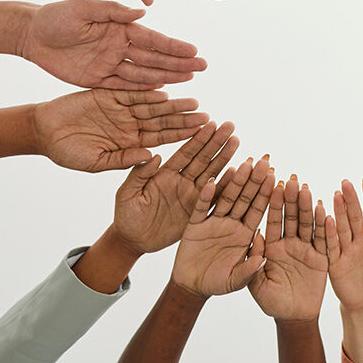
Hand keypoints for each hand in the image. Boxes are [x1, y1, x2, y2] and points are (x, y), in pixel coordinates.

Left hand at [22, 0, 205, 88]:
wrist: (31, 34)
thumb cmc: (56, 16)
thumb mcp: (83, 8)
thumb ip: (112, 10)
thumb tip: (142, 11)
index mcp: (119, 27)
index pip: (152, 39)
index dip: (173, 46)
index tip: (194, 51)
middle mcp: (119, 46)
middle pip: (154, 58)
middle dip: (178, 63)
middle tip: (202, 68)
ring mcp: (110, 63)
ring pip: (144, 74)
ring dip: (166, 77)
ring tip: (189, 80)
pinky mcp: (97, 79)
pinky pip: (124, 86)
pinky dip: (143, 90)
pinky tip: (161, 91)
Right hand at [32, 89, 206, 171]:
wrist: (44, 131)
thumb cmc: (68, 152)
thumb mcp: (96, 162)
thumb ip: (123, 159)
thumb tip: (151, 157)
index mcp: (130, 143)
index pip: (162, 139)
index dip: (181, 137)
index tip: (201, 137)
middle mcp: (130, 124)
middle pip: (162, 121)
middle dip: (184, 119)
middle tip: (206, 117)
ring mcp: (121, 109)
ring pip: (152, 105)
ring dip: (171, 104)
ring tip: (193, 102)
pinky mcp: (109, 94)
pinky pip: (131, 92)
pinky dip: (146, 91)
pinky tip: (164, 91)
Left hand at [113, 122, 238, 253]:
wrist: (133, 240)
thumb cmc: (126, 214)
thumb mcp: (128, 192)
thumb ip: (139, 174)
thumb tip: (154, 156)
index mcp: (165, 173)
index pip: (185, 152)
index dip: (198, 138)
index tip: (211, 123)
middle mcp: (181, 181)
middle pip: (202, 158)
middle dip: (216, 142)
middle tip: (230, 126)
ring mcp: (191, 195)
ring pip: (211, 174)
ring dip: (224, 158)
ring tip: (236, 141)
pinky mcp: (197, 212)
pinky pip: (214, 197)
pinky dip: (225, 186)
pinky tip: (237, 172)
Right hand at [172, 157, 273, 295]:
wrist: (192, 286)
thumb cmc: (217, 283)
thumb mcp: (235, 281)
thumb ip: (249, 271)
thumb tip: (263, 259)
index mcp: (245, 234)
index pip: (258, 210)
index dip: (267, 194)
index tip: (276, 177)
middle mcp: (232, 224)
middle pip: (245, 198)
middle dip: (255, 180)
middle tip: (264, 161)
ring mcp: (213, 222)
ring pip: (225, 198)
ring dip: (234, 181)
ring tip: (243, 164)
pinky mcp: (195, 224)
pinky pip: (201, 208)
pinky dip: (205, 195)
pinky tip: (211, 181)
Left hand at [248, 175, 328, 320]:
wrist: (294, 317)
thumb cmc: (272, 303)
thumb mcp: (257, 286)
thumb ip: (252, 263)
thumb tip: (254, 237)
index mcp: (270, 247)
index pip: (271, 221)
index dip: (271, 203)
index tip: (271, 184)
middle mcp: (287, 243)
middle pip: (289, 216)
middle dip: (290, 198)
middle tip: (290, 179)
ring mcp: (304, 249)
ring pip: (306, 223)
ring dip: (306, 206)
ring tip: (305, 188)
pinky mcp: (320, 257)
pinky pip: (322, 239)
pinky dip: (323, 225)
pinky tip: (323, 209)